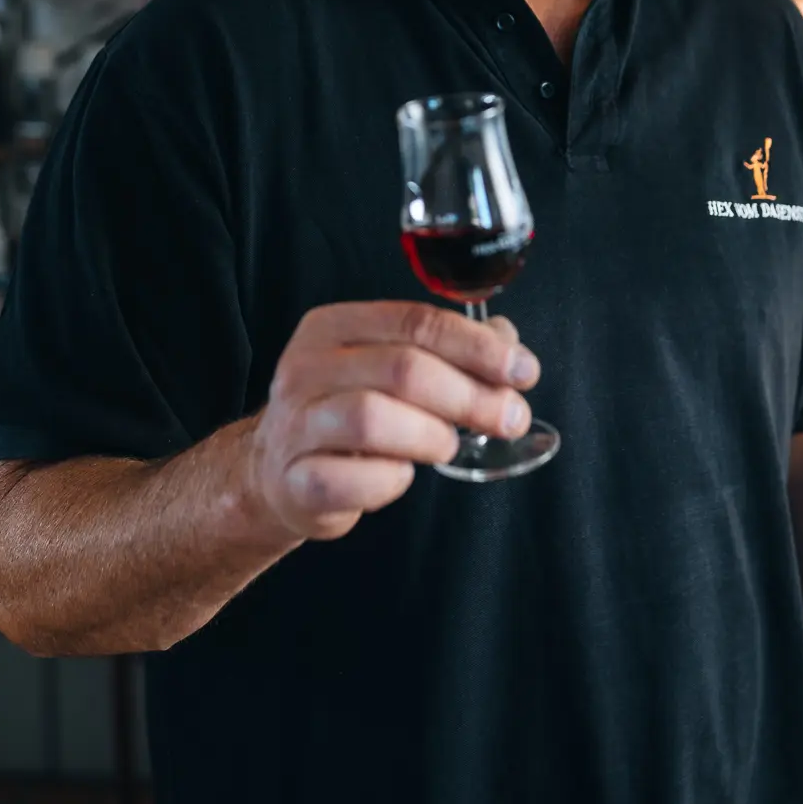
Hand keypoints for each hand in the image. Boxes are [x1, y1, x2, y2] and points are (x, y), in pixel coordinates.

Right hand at [248, 300, 538, 541]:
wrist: (279, 472)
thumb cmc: (347, 412)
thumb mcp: (388, 366)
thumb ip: (448, 350)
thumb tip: (508, 344)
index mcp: (332, 326)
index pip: (415, 322)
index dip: (477, 346)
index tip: (523, 371)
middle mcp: (306, 368)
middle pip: (402, 369)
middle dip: (470, 395)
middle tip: (510, 417)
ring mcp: (295, 425)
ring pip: (374, 419)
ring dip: (431, 435)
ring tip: (449, 445)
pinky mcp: (296, 481)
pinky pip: (355, 479)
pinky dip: (392, 481)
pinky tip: (402, 476)